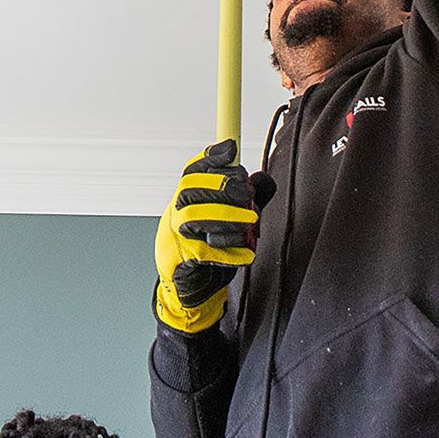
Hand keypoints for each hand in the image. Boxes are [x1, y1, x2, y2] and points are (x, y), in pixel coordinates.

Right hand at [153, 140, 276, 333]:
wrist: (191, 290)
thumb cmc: (209, 249)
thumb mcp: (230, 220)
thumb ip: (247, 199)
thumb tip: (262, 179)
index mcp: (187, 199)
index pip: (193, 171)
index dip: (211, 157)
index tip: (231, 148)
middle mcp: (176, 213)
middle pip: (190, 187)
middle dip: (223, 186)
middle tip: (248, 194)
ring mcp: (176, 237)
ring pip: (194, 216)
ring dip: (226, 216)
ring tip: (250, 223)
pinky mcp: (183, 261)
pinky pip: (203, 252)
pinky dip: (228, 252)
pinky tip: (246, 253)